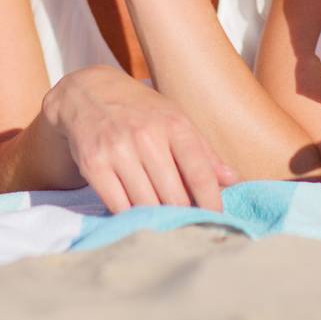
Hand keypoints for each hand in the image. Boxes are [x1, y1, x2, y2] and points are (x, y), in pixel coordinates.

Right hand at [41, 66, 237, 212]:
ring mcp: (118, 151)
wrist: (87, 92)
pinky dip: (130, 217)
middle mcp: (146, 136)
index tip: (217, 220)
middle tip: (189, 226)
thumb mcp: (175, 119)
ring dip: (158, 220)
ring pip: (147, 205)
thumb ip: (204, 152)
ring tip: (164, 224)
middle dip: (184, 216)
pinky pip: (118, 206)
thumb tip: (233, 181)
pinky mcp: (93, 164)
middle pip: (174, 196)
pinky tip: (137, 216)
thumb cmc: (140, 110)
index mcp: (173, 125)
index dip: (211, 203)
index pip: (200, 173)